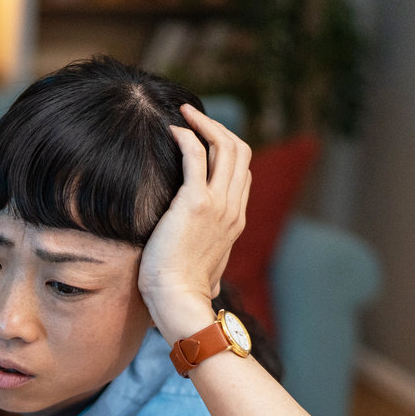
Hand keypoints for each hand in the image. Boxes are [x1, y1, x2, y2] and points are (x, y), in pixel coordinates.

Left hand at [137, 104, 252, 340]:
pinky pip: (196, 155)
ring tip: (184, 112)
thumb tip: (209, 279)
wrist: (178, 302)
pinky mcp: (196, 203)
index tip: (204, 138)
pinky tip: (172, 131)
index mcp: (236, 221)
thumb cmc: (182, 293)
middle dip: (218, 127)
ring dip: (205, 123)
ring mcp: (218, 204)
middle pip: (239, 151)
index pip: (242, 172)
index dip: (226, 148)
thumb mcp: (205, 272)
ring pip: (224, 146)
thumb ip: (210, 262)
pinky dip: (186, 137)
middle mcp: (233, 208)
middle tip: (193, 115)